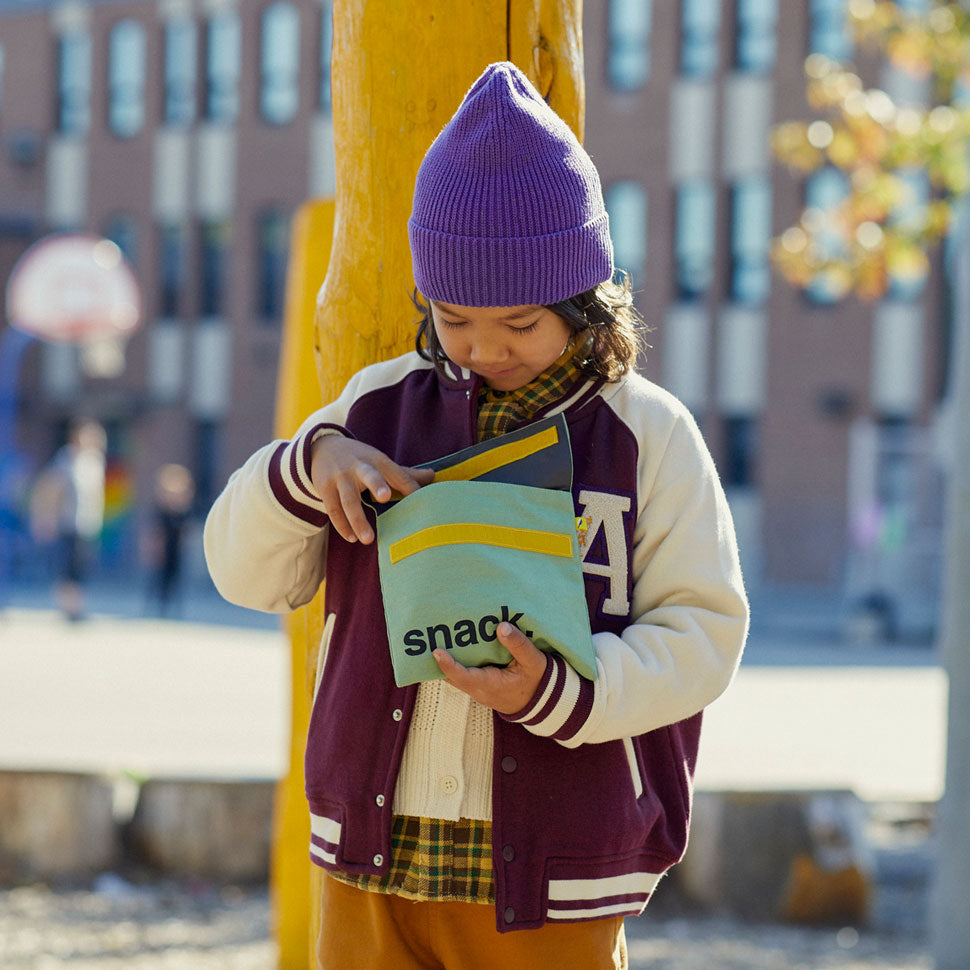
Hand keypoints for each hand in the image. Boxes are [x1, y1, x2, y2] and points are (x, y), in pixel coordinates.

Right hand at [310, 436, 433, 543]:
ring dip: (357, 520)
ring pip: (348, 500)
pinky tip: (351, 538)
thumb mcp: (381, 462)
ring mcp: (340, 478)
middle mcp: (359, 467)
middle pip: (369, 475)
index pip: (397, 474)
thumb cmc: (361, 460)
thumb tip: (434, 476)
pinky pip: (333, 509)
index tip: (422, 501)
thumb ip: (405, 473)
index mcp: (378, 460)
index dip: (410, 487)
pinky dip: (342, 525)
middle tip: (385, 497)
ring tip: (368, 539)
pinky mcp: (325, 488)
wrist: (323, 448)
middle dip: (377, 485)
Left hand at [433, 622, 547, 714]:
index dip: (448, 665)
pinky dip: (456, 662)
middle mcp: (480, 690)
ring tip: (438, 635)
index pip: (464, 677)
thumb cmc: (538, 679)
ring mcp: (477, 690)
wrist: (543, 701)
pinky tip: (455, 644)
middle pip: (452, 676)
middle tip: (430, 635)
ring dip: (446, 660)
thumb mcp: (534, 661)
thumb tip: (501, 626)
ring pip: (455, 676)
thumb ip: (519, 644)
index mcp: (492, 685)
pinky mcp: (479, 686)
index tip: (437, 651)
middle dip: (439, 660)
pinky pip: (462, 674)